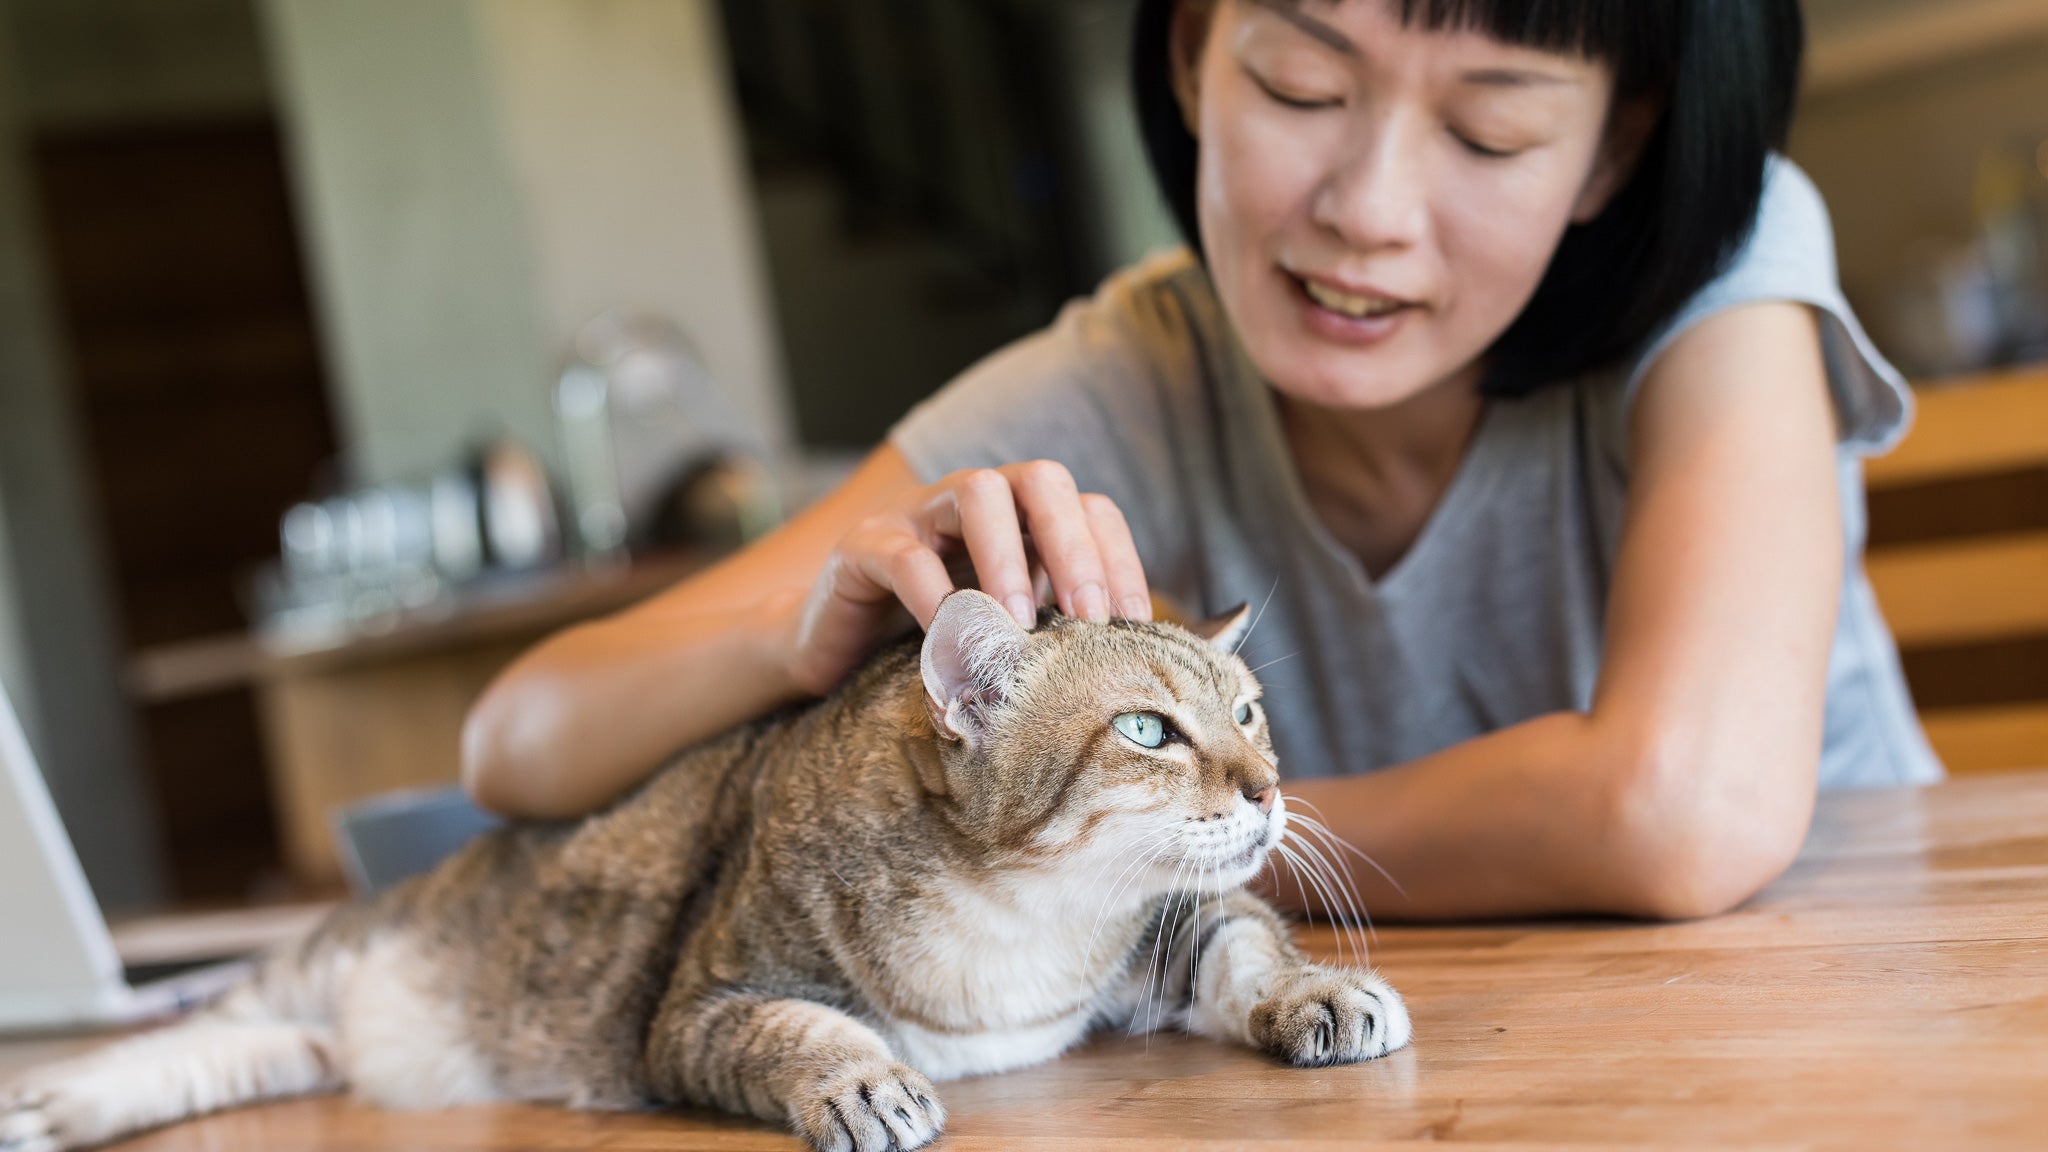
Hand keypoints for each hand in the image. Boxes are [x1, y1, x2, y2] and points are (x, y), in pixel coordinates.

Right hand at [784, 461, 1150, 694]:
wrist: (836, 653)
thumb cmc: (937, 644)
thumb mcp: (1009, 637)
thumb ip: (1057, 633)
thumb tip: (1131, 670)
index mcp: (1023, 521)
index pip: (1091, 510)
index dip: (1119, 561)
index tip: (1133, 626)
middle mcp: (976, 503)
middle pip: (1041, 480)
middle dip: (1073, 546)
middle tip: (1088, 618)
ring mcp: (918, 515)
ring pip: (976, 491)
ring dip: (1008, 557)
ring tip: (1020, 622)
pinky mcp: (864, 545)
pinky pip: (904, 553)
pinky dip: (933, 595)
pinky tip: (949, 638)